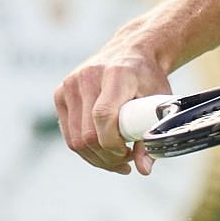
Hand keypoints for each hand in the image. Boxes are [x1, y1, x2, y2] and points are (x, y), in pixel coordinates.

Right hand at [54, 32, 170, 175]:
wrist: (132, 50)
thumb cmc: (148, 76)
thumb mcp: (159, 100)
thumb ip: (152, 132)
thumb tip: (144, 170)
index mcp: (116, 74)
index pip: (103, 116)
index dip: (113, 143)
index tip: (129, 152)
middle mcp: (87, 77)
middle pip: (87, 134)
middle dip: (107, 157)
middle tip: (126, 162)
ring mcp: (70, 84)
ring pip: (74, 139)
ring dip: (95, 157)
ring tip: (117, 159)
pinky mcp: (60, 93)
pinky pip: (68, 133)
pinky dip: (84, 148)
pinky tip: (102, 150)